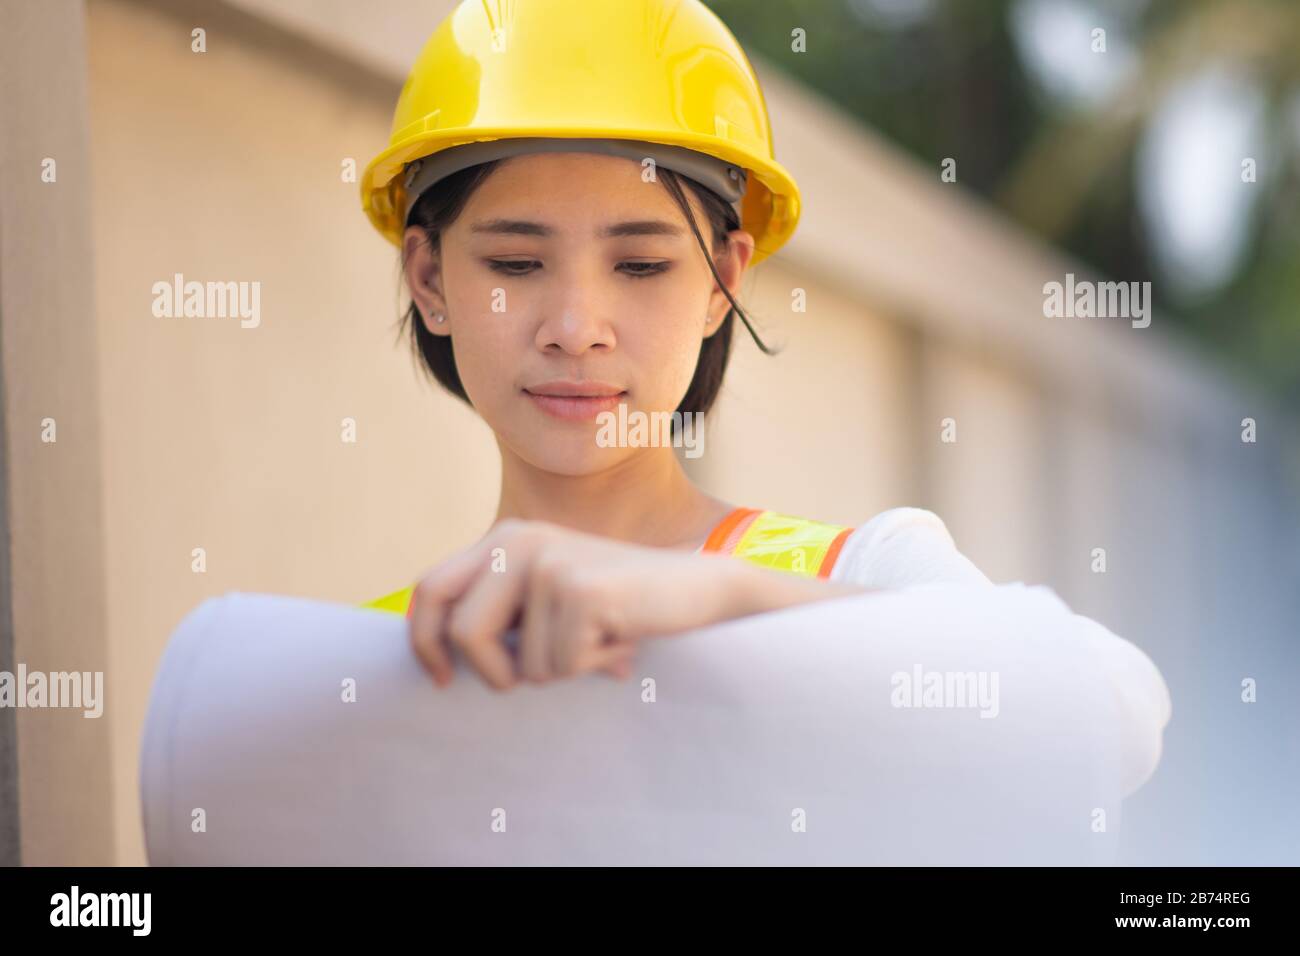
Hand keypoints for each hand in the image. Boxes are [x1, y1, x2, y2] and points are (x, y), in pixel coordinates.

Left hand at [407, 518, 865, 691]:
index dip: (424, 641)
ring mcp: (549, 563)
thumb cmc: (619, 606)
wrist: (697, 589)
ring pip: (517, 664)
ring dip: (558, 671)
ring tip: (597, 644)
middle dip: (486, 672)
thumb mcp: (548, 599)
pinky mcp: (579, 590)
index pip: (429, 589)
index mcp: (504, 538)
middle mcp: (518, 541)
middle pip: (461, 631)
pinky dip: (591, 667)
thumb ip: (501, 611)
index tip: (439, 679)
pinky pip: (560, 665)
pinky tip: (620, 641)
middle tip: (513, 685)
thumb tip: (435, 659)